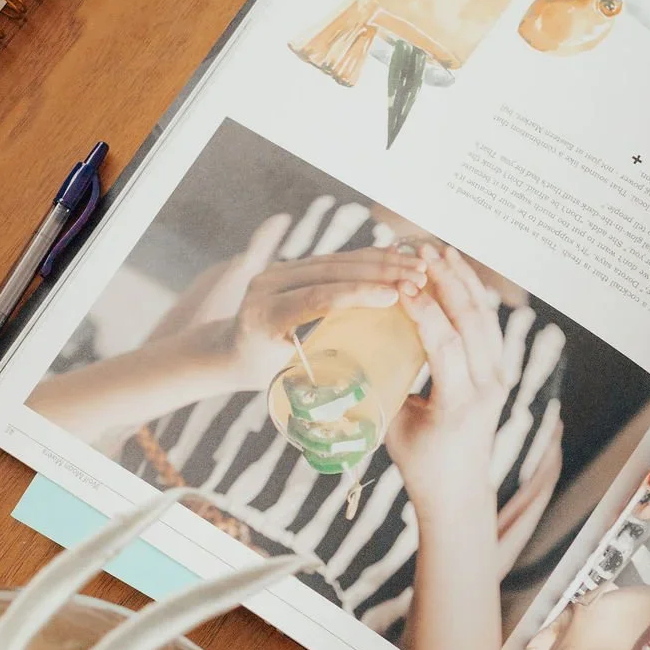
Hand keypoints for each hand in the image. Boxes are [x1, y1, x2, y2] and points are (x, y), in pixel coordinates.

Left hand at [215, 244, 427, 389]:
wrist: (229, 350)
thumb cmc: (262, 374)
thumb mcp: (285, 378)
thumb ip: (318, 376)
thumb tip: (369, 391)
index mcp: (265, 316)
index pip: (316, 299)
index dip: (357, 294)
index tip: (395, 295)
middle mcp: (268, 285)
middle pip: (330, 271)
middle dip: (379, 272)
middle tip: (420, 276)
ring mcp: (279, 270)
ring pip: (336, 260)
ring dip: (380, 261)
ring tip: (420, 266)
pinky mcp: (292, 265)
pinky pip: (334, 259)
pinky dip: (368, 259)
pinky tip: (398, 258)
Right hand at [386, 244, 523, 515]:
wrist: (458, 490)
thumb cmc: (418, 463)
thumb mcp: (393, 425)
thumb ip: (383, 384)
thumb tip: (352, 344)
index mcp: (458, 405)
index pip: (446, 347)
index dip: (425, 312)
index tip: (402, 285)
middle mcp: (487, 389)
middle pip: (473, 323)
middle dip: (447, 282)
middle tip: (422, 251)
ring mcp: (499, 379)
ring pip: (486, 319)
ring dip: (463, 281)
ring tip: (440, 251)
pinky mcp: (499, 372)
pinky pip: (488, 325)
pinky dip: (473, 295)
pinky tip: (456, 273)